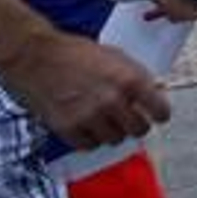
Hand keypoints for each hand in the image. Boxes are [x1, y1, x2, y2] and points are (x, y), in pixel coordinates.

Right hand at [0, 29, 169, 150]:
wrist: (36, 57)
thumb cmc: (75, 52)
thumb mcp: (115, 56)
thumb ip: (136, 75)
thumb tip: (155, 91)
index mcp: (129, 79)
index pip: (160, 110)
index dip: (160, 113)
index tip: (157, 115)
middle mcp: (113, 101)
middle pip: (139, 130)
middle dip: (136, 124)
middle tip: (129, 117)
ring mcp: (90, 117)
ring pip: (115, 140)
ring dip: (112, 131)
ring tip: (103, 117)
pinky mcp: (69, 129)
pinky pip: (90, 145)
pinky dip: (90, 138)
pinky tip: (86, 124)